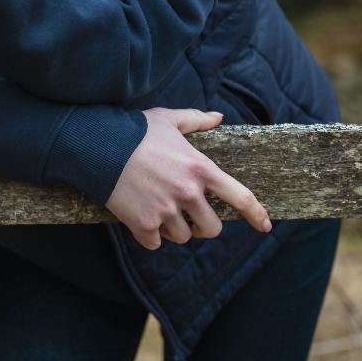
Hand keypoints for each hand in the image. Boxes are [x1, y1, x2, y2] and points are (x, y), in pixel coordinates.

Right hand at [106, 108, 271, 249]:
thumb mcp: (168, 119)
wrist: (97, 146)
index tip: (264, 226)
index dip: (256, 214)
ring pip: (183, 237)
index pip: (241, 197)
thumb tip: (218, 117)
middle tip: (190, 218)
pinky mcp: (143, 224)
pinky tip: (141, 220)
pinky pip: (155, 243)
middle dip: (203, 226)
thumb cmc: (135, 131)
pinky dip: (149, 236)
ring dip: (174, 229)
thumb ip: (196, 120)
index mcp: (200, 169)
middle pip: (213, 228)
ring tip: (159, 212)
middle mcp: (188, 193)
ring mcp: (166, 210)